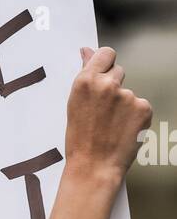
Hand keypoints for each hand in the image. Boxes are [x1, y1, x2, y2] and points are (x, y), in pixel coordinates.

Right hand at [64, 46, 151, 181]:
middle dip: (113, 86)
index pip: (106, 53)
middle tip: (103, 110)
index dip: (106, 63)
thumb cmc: (80, 139)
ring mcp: (128, 96)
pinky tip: (123, 130)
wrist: (93, 168)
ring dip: (123, 105)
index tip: (104, 73)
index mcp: (86, 80)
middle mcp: (108, 84)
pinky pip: (141, 106)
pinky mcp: (144, 108)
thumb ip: (85, 75)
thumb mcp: (75, 104)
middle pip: (119, 71)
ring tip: (111, 126)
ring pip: (129, 92)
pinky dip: (135, 117)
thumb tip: (87, 51)